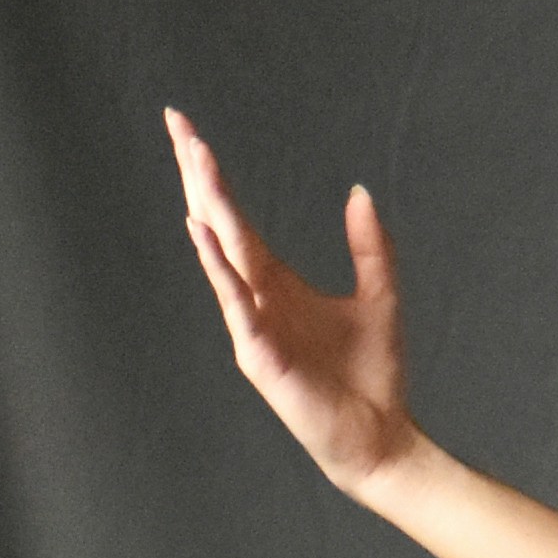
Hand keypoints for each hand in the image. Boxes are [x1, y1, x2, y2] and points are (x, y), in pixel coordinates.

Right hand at [163, 104, 415, 494]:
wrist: (381, 435)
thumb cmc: (373, 376)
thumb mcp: (379, 296)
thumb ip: (369, 246)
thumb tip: (360, 192)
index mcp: (275, 280)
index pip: (234, 215)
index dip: (212, 173)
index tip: (188, 129)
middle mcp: (255, 296)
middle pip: (217, 221)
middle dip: (197, 173)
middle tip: (176, 122)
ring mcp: (251, 323)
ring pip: (222, 252)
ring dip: (207, 204)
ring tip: (194, 158)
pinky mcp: (259, 353)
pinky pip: (234, 300)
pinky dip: (218, 266)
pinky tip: (202, 231)